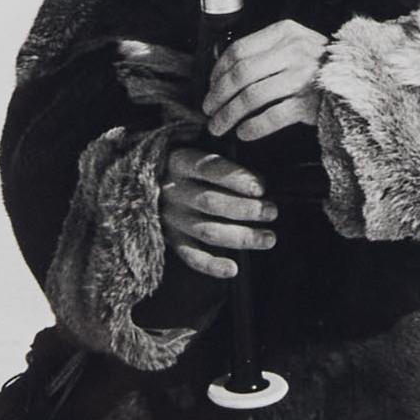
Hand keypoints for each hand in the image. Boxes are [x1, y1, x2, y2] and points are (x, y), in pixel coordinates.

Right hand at [160, 145, 276, 279]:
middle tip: (271, 211)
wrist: (147, 181)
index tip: (261, 188)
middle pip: (211, 203)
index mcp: (179, 162)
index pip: (209, 168)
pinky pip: (190, 255)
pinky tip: (233, 269)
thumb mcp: (198, 150)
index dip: (236, 179)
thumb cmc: (189, 165)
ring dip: (241, 237)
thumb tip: (259, 185)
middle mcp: (172, 191)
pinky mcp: (171, 239)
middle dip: (246, 209)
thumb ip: (223, 164)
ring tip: (269, 238)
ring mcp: (171, 218)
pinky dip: (211, 265)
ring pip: (207, 231)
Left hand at [204, 20, 327, 142]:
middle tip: (208, 110)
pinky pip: (272, 116)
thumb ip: (268, 52)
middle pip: (240, 74)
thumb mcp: (298, 46)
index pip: (238, 49)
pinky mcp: (310, 103)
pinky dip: (253, 127)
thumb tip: (226, 75)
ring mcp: (302, 77)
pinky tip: (244, 133)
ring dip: (229, 115)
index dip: (217, 71)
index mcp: (285, 33)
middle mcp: (293, 51)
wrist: (364, 82)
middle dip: (218, 95)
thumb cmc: (324, 68)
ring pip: (251, 96)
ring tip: (219, 126)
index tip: (210, 86)